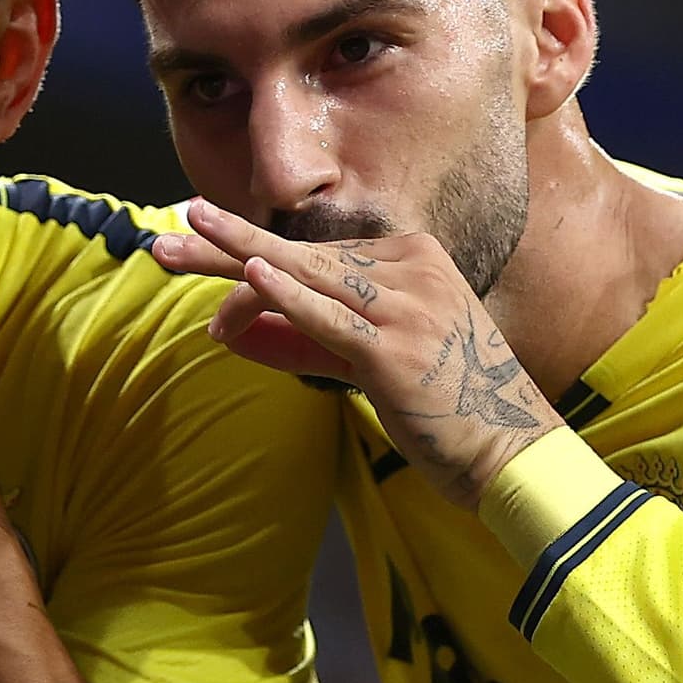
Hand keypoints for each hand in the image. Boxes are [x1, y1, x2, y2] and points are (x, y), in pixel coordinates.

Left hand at [148, 198, 552, 503]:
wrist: (511, 452)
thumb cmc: (446, 409)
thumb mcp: (370, 362)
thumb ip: (306, 341)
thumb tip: (236, 327)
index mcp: (414, 260)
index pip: (316, 255)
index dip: (249, 263)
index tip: (193, 252)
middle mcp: (412, 271)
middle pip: (303, 254)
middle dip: (229, 245)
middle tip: (171, 229)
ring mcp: (408, 306)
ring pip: (308, 275)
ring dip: (239, 258)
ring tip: (184, 239)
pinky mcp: (397, 349)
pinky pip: (332, 318)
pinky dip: (288, 297)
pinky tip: (249, 275)